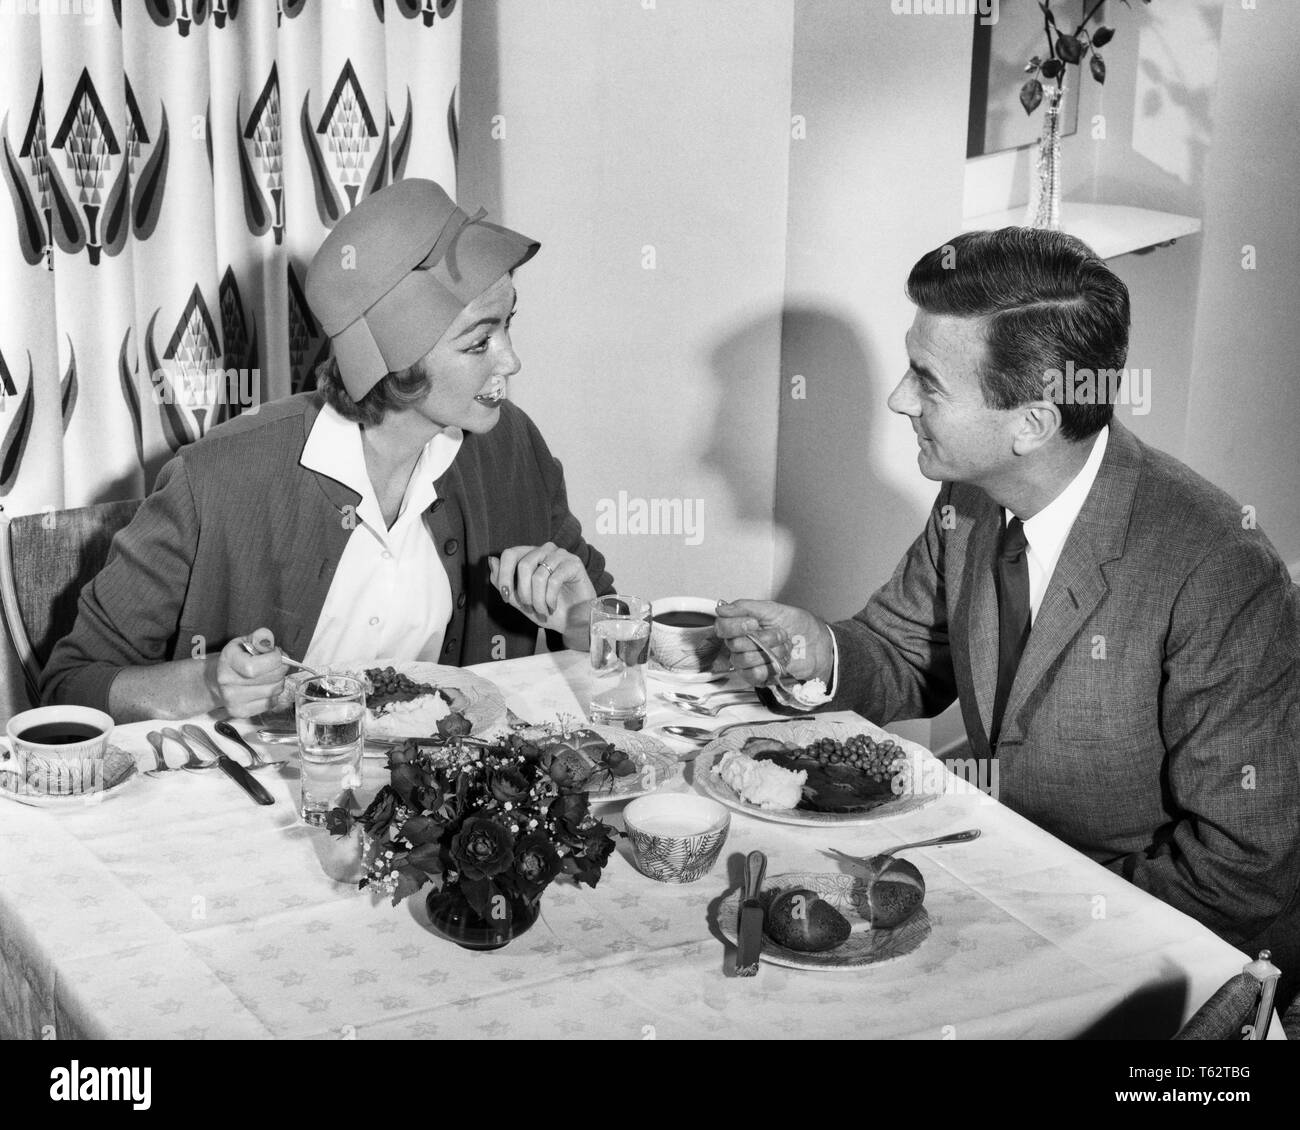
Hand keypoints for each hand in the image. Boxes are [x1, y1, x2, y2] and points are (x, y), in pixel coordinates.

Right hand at [209, 627, 289, 717]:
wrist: (216, 680)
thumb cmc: (235, 659)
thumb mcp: (244, 642)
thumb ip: (259, 638)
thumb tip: (268, 639)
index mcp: (228, 661)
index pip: (255, 667)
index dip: (275, 659)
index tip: (276, 653)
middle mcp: (227, 682)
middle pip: (270, 679)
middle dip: (281, 668)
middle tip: (278, 664)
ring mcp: (233, 700)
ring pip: (273, 691)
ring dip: (279, 681)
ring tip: (271, 675)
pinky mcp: (240, 712)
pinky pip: (271, 703)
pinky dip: (274, 695)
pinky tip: (265, 687)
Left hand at [490, 543, 596, 645]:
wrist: (572, 621)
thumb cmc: (546, 609)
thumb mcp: (519, 599)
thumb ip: (503, 581)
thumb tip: (491, 560)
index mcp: (530, 554)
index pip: (510, 554)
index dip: (504, 575)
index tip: (506, 598)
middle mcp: (545, 550)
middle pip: (523, 565)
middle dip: (523, 592)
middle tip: (529, 607)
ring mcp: (561, 555)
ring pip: (538, 575)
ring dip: (538, 600)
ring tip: (543, 610)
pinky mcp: (574, 563)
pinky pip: (554, 580)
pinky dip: (550, 598)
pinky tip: (553, 606)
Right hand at [714, 599, 833, 687]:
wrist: (819, 646)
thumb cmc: (800, 626)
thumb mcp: (774, 609)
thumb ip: (746, 607)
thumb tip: (722, 607)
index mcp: (743, 625)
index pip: (722, 626)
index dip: (736, 626)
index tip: (754, 623)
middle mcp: (743, 643)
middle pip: (734, 644)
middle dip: (762, 638)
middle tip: (779, 634)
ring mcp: (750, 661)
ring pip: (744, 659)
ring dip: (769, 652)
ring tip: (783, 647)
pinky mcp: (759, 676)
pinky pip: (752, 675)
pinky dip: (768, 668)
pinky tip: (778, 662)